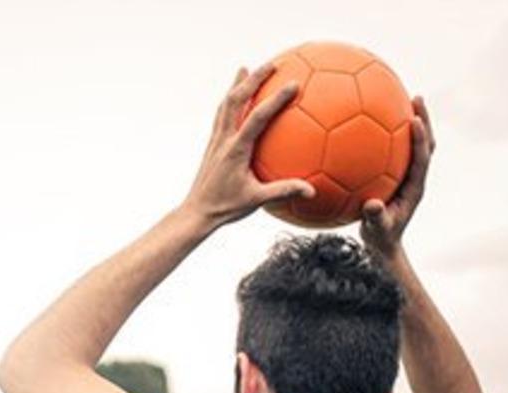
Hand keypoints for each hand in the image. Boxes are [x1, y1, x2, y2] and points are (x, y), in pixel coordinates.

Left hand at [182, 64, 314, 228]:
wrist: (196, 212)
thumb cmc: (226, 208)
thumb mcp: (256, 201)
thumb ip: (283, 192)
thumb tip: (311, 191)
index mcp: (236, 150)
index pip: (257, 117)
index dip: (275, 99)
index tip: (294, 84)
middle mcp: (223, 139)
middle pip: (235, 99)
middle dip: (254, 78)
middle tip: (273, 64)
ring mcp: (216, 140)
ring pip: (225, 104)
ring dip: (237, 85)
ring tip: (247, 69)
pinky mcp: (213, 144)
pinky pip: (221, 115)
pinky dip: (230, 100)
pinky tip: (236, 98)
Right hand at [361, 96, 436, 258]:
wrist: (384, 244)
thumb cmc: (381, 237)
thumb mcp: (377, 230)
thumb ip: (376, 218)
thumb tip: (372, 205)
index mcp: (414, 187)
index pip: (422, 158)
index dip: (420, 139)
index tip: (414, 119)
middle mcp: (415, 177)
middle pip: (425, 143)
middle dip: (423, 119)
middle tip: (415, 97)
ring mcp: (408, 175)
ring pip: (413, 143)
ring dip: (411, 121)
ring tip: (401, 98)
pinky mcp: (397, 175)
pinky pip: (395, 149)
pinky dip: (390, 133)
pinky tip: (371, 120)